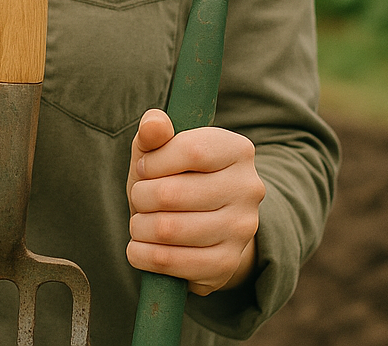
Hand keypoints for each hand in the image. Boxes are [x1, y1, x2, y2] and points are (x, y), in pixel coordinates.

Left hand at [126, 109, 263, 295]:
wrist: (203, 226)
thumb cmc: (174, 177)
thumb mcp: (162, 149)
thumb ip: (154, 132)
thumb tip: (154, 124)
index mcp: (237, 149)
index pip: (191, 151)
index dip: (154, 162)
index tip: (143, 168)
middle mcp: (248, 189)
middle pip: (173, 193)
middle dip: (141, 196)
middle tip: (139, 198)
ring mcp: (242, 229)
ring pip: (169, 229)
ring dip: (139, 226)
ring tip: (138, 222)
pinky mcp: (227, 264)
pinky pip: (172, 263)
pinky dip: (143, 255)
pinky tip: (138, 248)